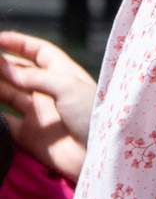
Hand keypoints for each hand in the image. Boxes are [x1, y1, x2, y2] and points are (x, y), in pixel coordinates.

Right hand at [0, 32, 96, 181]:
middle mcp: (49, 92)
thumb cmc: (92, 115)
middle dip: (0, 65)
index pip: (38, 52)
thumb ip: (35, 77)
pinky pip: (5, 122)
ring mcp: (38, 114)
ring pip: (7, 95)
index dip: (18, 43)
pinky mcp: (30, 136)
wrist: (102, 155)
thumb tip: (5, 69)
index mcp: (63, 75)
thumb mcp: (67, 87)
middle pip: (18, 73)